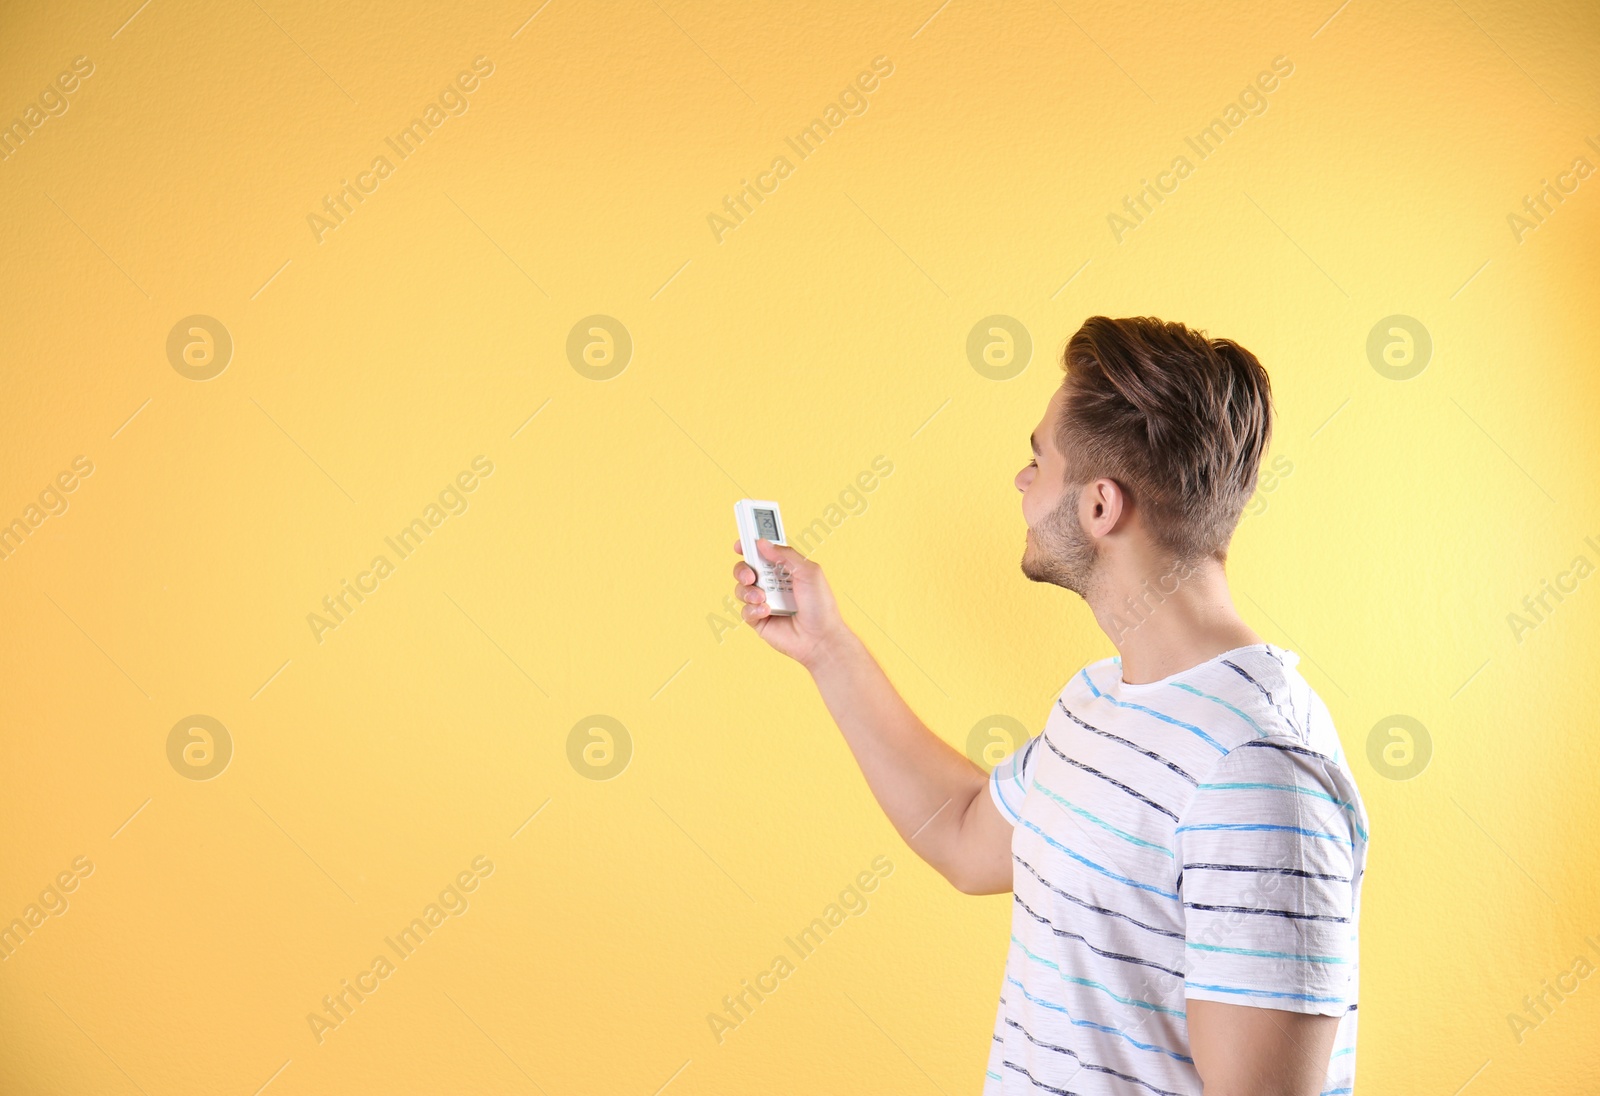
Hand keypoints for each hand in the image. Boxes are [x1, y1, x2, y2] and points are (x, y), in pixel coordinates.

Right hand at [731, 537, 850, 669]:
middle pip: (745, 569)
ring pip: (741, 589)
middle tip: (750, 575)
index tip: (740, 543)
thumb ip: (786, 555)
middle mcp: (772, 584)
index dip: (749, 546)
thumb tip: (762, 543)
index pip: (762, 553)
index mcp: (784, 569)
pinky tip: (767, 612)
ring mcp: (764, 602)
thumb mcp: (808, 572)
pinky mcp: (758, 620)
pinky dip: (753, 609)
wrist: (820, 638)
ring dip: (748, 591)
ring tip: (762, 597)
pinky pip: (744, 611)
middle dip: (742, 569)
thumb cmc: (820, 606)